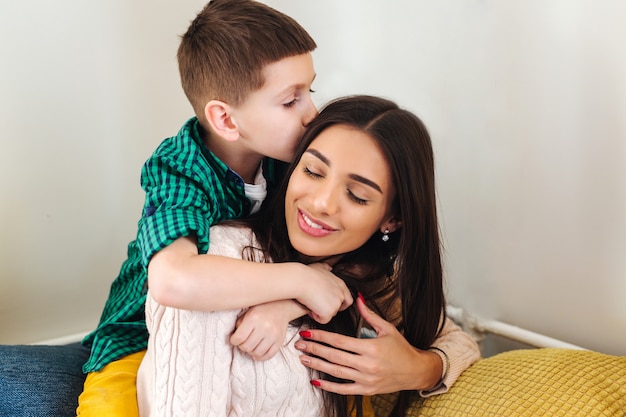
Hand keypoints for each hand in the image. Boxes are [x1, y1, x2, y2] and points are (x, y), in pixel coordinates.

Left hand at [231, 299, 305, 360]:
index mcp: (254, 318)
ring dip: (251, 352)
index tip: (234, 339)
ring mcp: (273, 335)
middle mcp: (264, 327)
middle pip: (247, 347)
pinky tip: (257, 352)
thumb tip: (234, 339)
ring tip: (250, 346)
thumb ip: (239, 325)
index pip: (239, 338)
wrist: (281, 306)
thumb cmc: (261, 309)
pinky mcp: (280, 340)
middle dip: (242, 346)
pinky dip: (261, 357)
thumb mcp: (247, 312)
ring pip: (257, 353)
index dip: (233, 341)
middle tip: (242, 342)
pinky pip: (269, 355)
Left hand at [294, 295, 442, 393]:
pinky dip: (328, 386)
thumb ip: (369, 315)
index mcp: (371, 347)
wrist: (415, 371)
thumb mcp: (388, 328)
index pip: (340, 341)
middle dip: (315, 349)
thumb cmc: (401, 348)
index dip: (322, 337)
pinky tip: (316, 381)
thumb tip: (357, 298)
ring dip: (318, 365)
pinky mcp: (366, 389)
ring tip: (303, 358)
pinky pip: (344, 389)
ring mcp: (366, 379)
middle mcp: (367, 364)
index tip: (308, 332)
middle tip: (298, 344)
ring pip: (336, 372)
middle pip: (334, 356)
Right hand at [296, 263, 353, 323]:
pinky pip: (323, 320)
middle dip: (328, 308)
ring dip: (320, 311)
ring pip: (330, 314)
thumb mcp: (319, 267)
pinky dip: (316, 316)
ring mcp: (336, 304)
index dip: (339, 303)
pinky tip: (309, 308)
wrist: (300, 280)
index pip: (347, 298)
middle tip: (317, 305)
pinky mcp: (329, 312)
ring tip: (311, 304)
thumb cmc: (306, 274)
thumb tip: (329, 267)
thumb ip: (326, 268)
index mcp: (340, 284)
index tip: (329, 303)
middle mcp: (341, 294)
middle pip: (338, 308)